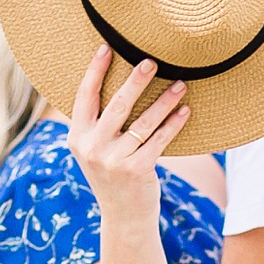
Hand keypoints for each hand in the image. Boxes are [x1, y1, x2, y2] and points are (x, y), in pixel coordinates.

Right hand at [66, 46, 189, 223]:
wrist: (124, 216)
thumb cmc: (113, 174)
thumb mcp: (95, 150)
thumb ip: (97, 123)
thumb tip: (116, 80)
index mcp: (77, 137)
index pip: (84, 96)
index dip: (95, 70)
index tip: (107, 46)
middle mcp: (91, 148)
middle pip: (117, 105)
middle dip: (136, 80)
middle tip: (152, 60)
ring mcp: (113, 161)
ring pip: (143, 122)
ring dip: (164, 101)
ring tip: (181, 84)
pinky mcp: (136, 171)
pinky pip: (159, 141)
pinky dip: (174, 124)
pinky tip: (185, 110)